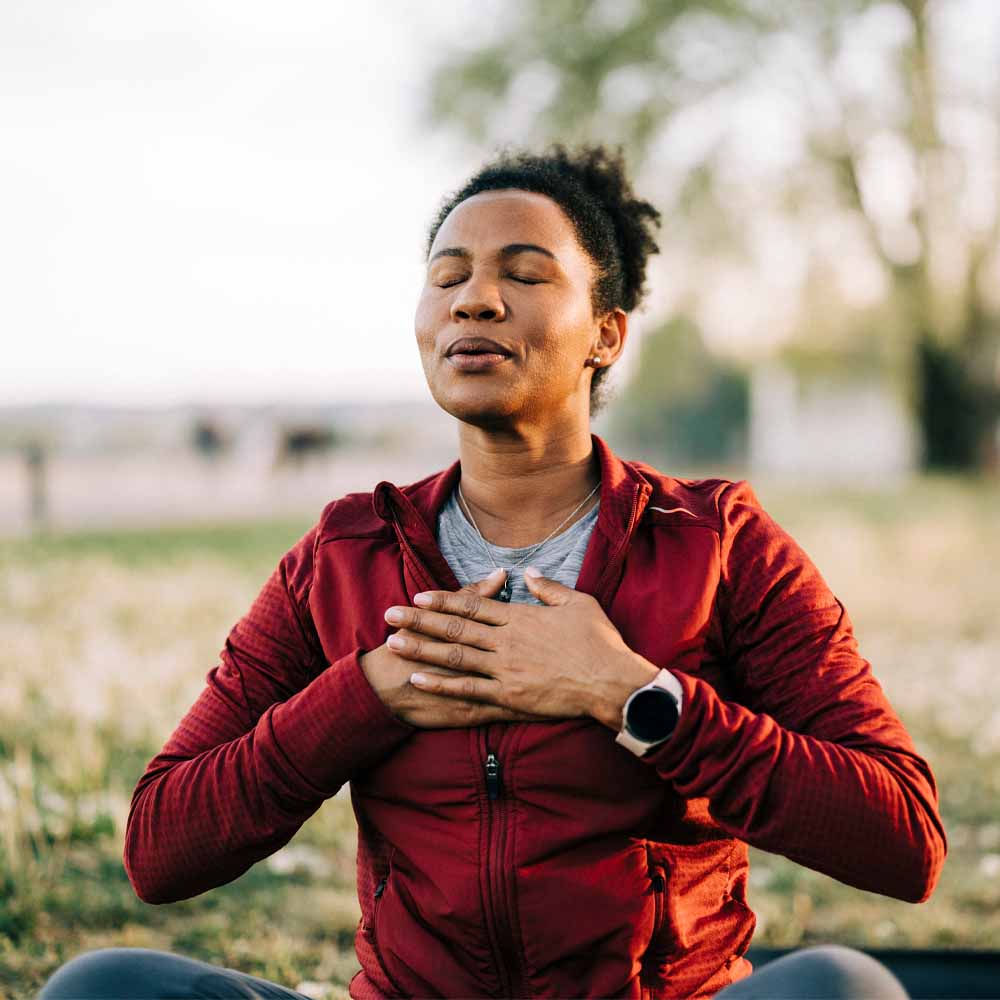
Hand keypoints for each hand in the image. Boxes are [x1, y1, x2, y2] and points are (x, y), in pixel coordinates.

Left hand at [382, 567, 659, 729]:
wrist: (611, 681)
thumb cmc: (599, 641)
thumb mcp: (578, 603)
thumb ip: (548, 588)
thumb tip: (528, 573)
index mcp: (520, 617)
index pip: (473, 605)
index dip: (444, 600)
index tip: (420, 596)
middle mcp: (506, 641)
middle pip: (455, 627)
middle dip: (419, 620)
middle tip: (390, 615)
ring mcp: (504, 669)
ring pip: (454, 656)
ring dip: (421, 648)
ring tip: (394, 643)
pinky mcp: (508, 696)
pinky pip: (468, 689)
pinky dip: (441, 684)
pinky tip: (418, 679)